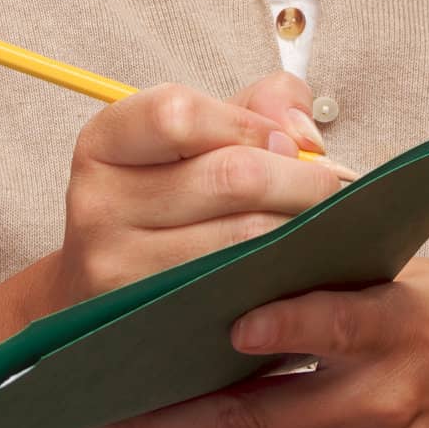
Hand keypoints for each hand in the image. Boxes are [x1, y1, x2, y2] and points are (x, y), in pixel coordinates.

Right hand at [50, 71, 348, 308]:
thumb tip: (304, 133)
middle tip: (331, 186)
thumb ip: (258, 105)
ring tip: (324, 223)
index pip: (178, 114)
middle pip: (229, 177)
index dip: (248, 123)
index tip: (287, 142)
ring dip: (302, 228)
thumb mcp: (199, 135)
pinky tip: (300, 264)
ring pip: (243, 239)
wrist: (108, 286)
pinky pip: (240, 292)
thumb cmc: (172, 193)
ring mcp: (116, 269)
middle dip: (301, 178)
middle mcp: (97, 204)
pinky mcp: (148, 322)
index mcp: (104, 142)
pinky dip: (283, 274)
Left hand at [67, 256, 428, 427]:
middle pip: (273, 410)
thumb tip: (255, 204)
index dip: (285, 327)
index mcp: (403, 323)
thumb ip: (332, 250)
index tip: (231, 326)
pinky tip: (209, 405)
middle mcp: (391, 396)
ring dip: (204, 416)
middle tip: (103, 421)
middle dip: (179, 419)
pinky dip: (256, 423)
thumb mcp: (407, 265)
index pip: (337, 322)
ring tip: (126, 412)